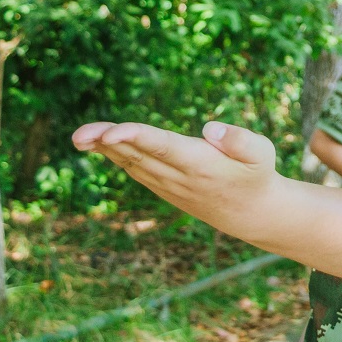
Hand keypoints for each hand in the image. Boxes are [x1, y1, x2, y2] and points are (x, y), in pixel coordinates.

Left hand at [72, 121, 277, 213]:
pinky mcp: (163, 187)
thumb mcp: (262, 153)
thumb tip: (210, 127)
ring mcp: (168, 184)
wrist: (251, 214)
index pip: (162, 147)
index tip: (111, 133)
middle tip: (79, 135)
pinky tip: (98, 143)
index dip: (136, 137)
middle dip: (108, 144)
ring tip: (80, 137)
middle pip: (138, 155)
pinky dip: (115, 155)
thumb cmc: (257, 174)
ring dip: (105, 149)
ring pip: (132, 163)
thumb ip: (239, 138)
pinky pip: (134, 168)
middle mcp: (179, 177)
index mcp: (200, 165)